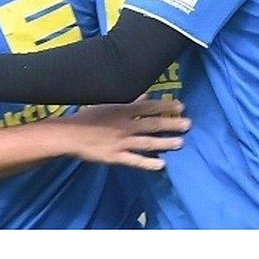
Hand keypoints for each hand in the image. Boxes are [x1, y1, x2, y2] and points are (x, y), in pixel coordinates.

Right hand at [54, 96, 190, 170]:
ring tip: (180, 143)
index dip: (165, 106)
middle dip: (171, 124)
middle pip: (152, 124)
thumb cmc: (88, 117)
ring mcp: (121, 142)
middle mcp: (125, 126)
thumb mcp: (108, 104)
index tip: (181, 106)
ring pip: (147, 142)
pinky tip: (161, 165)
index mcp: (122, 110)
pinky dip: (147, 163)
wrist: (70, 134)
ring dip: (164, 142)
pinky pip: (134, 161)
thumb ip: (129, 101)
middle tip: (188, 124)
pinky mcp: (115, 157)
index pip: (148, 107)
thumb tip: (146, 94)